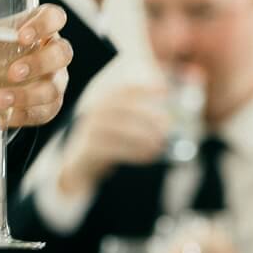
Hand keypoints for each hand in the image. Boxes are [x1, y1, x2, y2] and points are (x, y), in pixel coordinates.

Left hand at [0, 3, 73, 128]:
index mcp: (40, 28)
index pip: (54, 17)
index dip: (44, 25)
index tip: (22, 36)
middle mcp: (53, 53)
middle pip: (62, 54)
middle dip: (38, 64)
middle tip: (13, 73)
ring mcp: (54, 82)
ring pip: (51, 90)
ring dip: (25, 97)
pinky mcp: (48, 107)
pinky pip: (35, 114)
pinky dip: (9, 116)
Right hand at [57, 81, 170, 195]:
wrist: (81, 164)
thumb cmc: (111, 141)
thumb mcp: (123, 124)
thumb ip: (143, 115)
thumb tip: (172, 113)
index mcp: (105, 100)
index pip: (125, 89)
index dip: (145, 88)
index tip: (166, 90)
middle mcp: (95, 111)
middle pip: (122, 107)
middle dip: (147, 113)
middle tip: (168, 123)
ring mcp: (89, 129)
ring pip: (118, 128)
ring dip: (143, 135)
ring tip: (161, 143)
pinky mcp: (88, 149)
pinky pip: (113, 149)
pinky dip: (134, 152)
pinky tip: (150, 156)